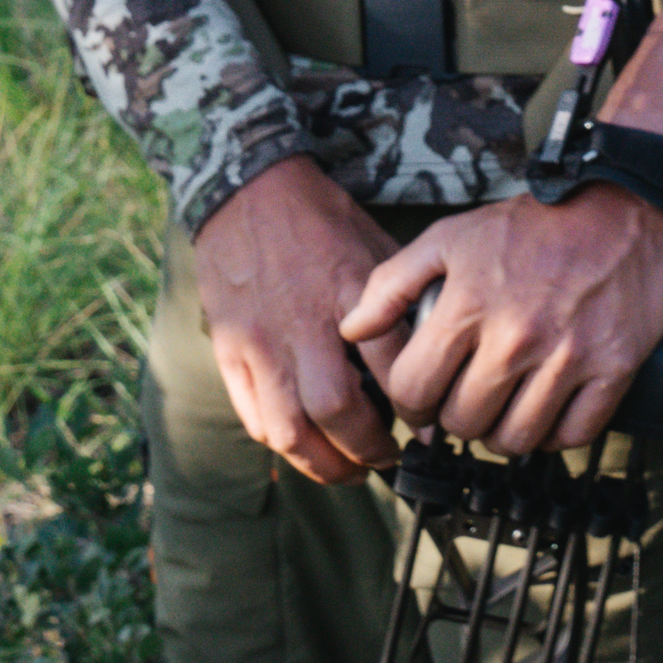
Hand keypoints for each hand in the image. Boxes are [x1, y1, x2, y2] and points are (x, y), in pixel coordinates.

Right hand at [193, 154, 402, 486]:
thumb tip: (432, 350)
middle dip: (366, 448)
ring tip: (348, 470)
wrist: (247, 192)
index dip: (415, 404)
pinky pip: (253, 415)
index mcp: (350, 290)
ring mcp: (261, 341)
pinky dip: (282, 443)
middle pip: (335, 409)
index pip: (390, 363)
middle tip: (387, 459)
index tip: (431, 427)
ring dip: (323, 463)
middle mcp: (304, 321)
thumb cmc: (319, 218)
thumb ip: (396, 300)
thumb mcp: (373, 245)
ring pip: (289, 427)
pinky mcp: (230, 350)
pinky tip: (306, 446)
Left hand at [346, 181, 662, 456]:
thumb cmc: (533, 225)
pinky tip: (549, 416)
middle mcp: (516, 337)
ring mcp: (567, 356)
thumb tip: (351, 330)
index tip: (423, 402)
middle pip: (464, 422)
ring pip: (516, 438)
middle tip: (468, 403)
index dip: (410, 406)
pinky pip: (575, 434)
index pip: (414, 391)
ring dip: (503, 435)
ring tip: (505, 413)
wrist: (622, 205)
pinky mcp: (613, 367)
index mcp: (468, 307)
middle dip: (457, 419)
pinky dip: (557, 436)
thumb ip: (391, 284)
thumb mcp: (450, 237)